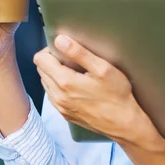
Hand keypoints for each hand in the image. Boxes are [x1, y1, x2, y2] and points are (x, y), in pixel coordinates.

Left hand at [34, 34, 156, 143]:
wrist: (124, 124)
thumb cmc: (117, 94)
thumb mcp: (102, 68)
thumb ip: (79, 53)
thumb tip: (60, 40)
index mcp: (65, 82)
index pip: (40, 60)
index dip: (50, 50)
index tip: (65, 49)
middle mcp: (58, 96)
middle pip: (41, 71)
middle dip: (52, 61)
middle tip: (72, 59)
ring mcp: (60, 108)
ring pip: (46, 83)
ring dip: (55, 74)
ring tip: (75, 72)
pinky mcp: (65, 115)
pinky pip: (53, 96)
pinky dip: (59, 87)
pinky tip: (76, 86)